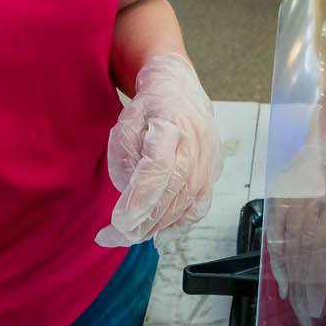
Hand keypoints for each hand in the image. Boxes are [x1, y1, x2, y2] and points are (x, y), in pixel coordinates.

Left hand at [98, 53, 221, 246]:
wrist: (179, 90)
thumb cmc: (149, 106)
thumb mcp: (124, 123)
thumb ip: (125, 159)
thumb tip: (131, 197)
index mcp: (173, 123)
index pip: (159, 168)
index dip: (140, 200)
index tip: (119, 222)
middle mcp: (197, 142)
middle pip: (172, 193)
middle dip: (141, 222)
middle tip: (112, 236)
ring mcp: (209, 158)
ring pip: (185, 204)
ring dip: (155, 227)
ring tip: (128, 235)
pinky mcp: (214, 171)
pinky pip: (198, 206)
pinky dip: (178, 225)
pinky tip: (158, 233)